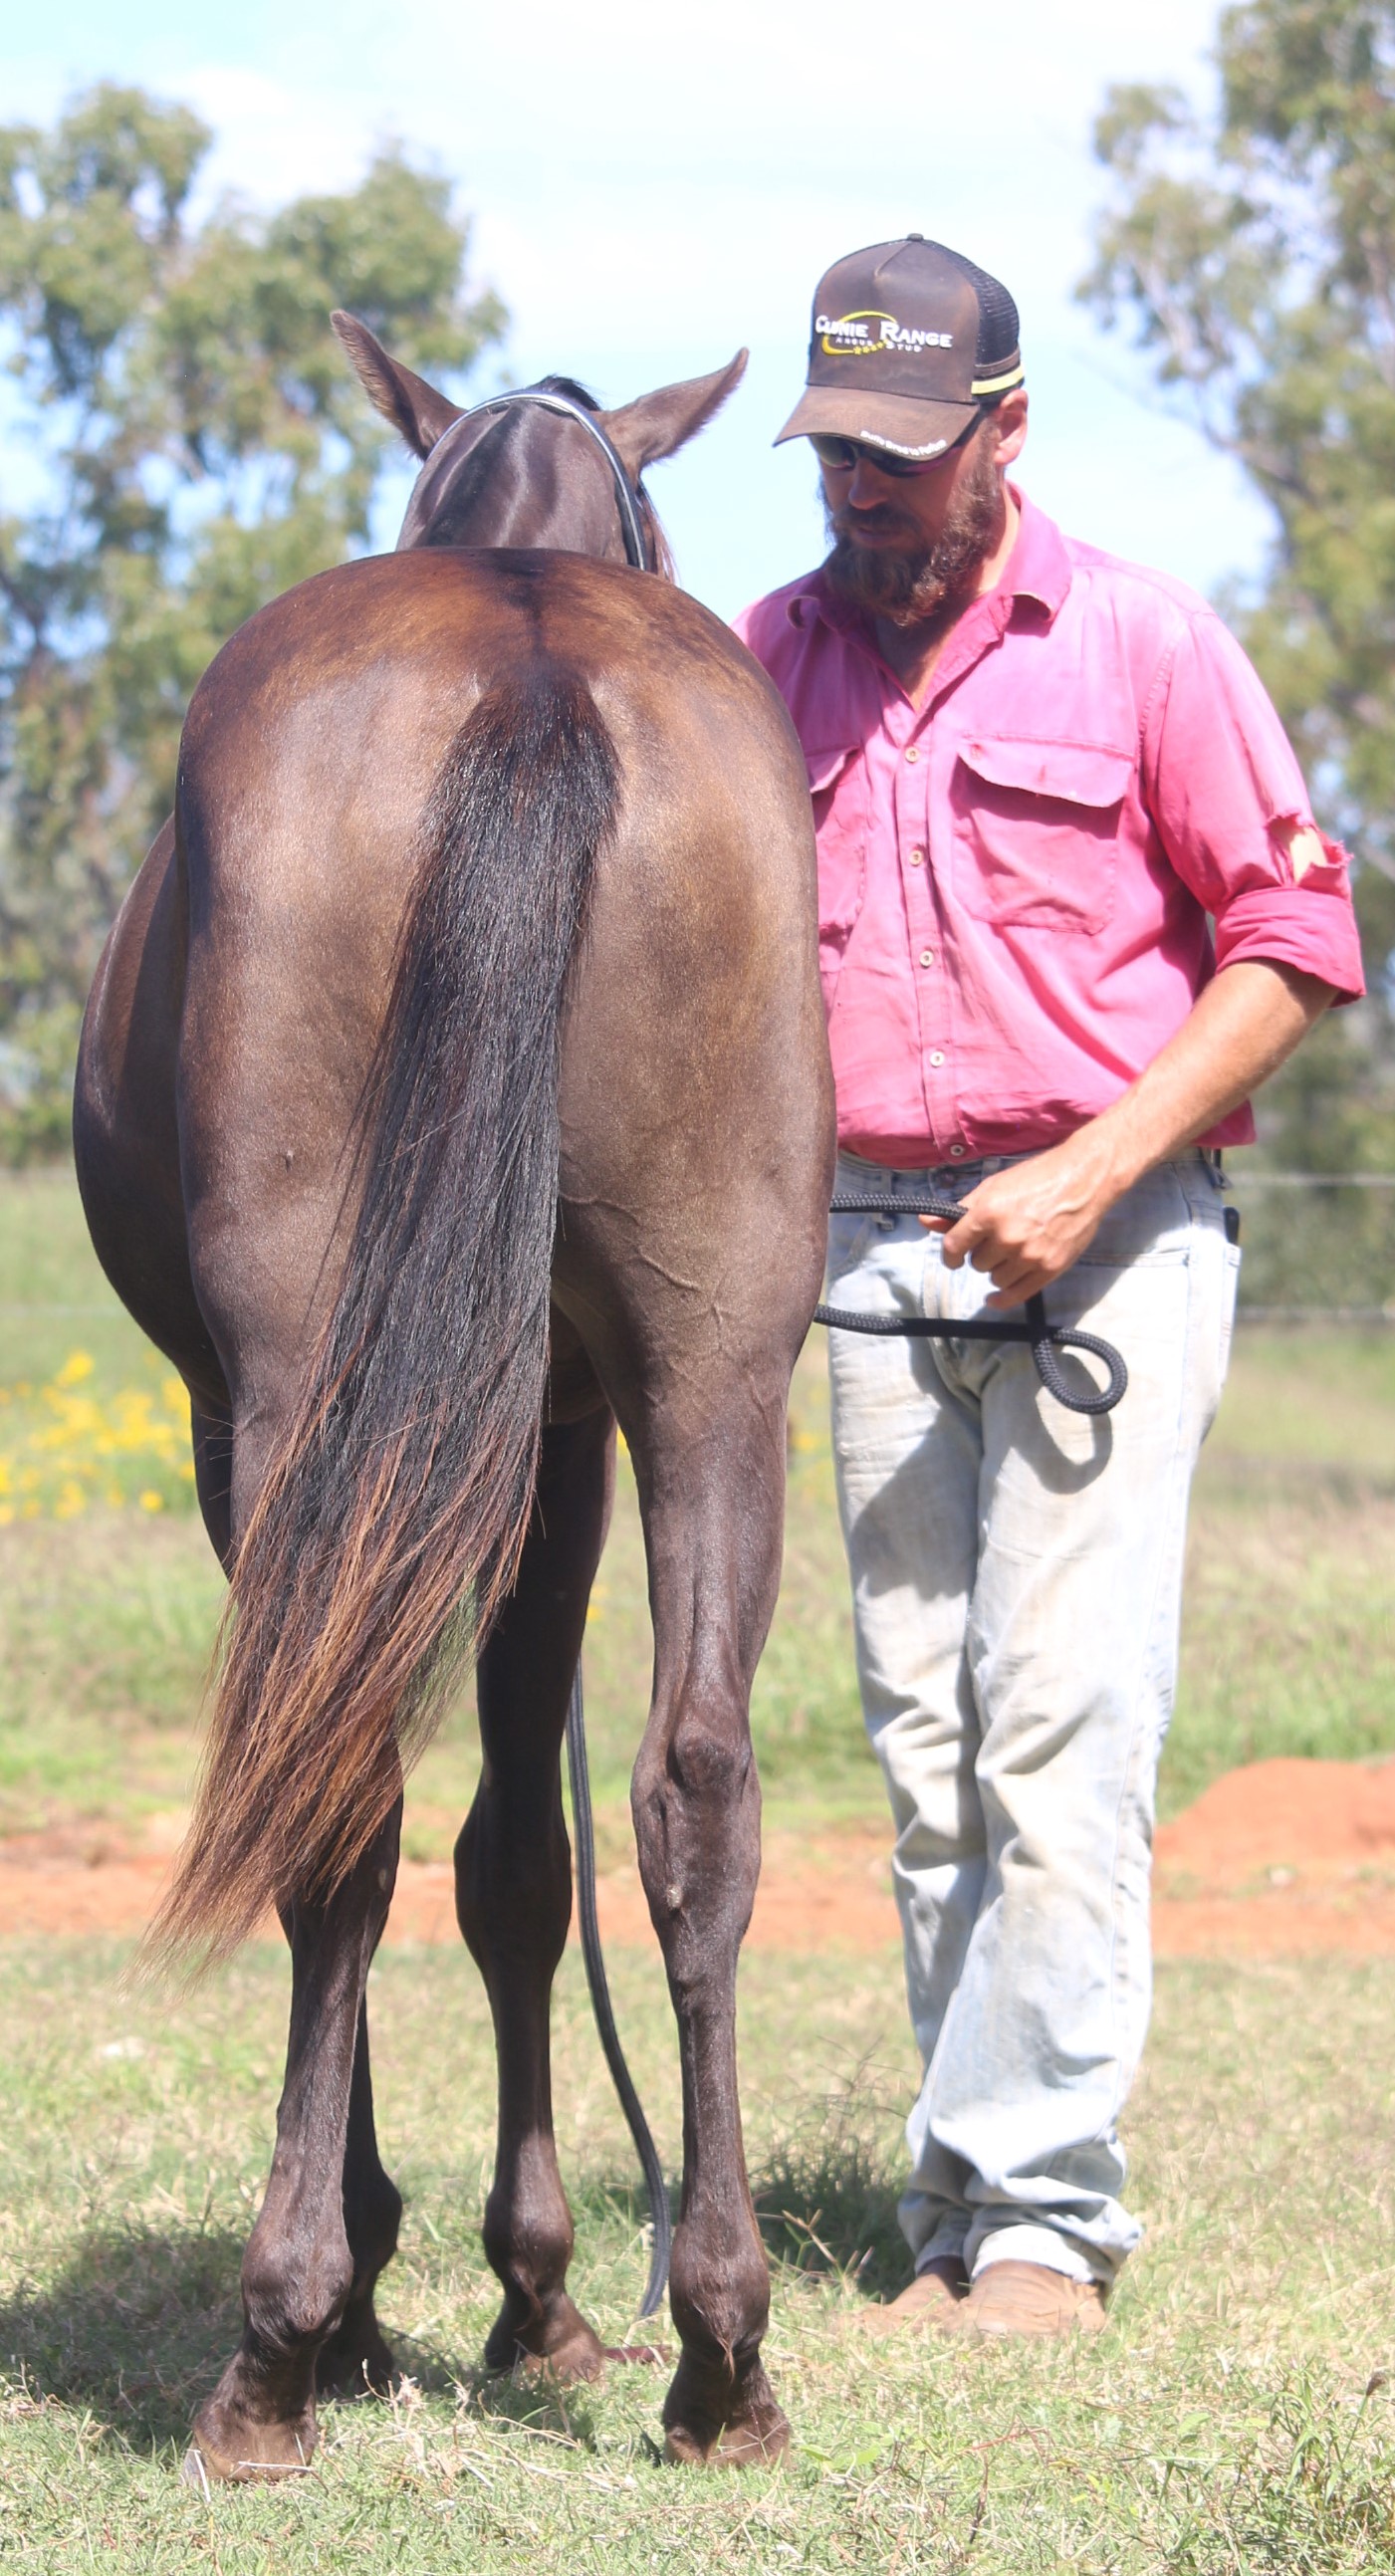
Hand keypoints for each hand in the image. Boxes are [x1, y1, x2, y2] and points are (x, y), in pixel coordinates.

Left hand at [921, 1134, 1121, 1307]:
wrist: (1083, 1180)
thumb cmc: (1037, 1178)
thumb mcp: (994, 1188)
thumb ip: (959, 1210)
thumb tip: (925, 1222)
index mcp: (988, 1213)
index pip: (954, 1246)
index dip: (950, 1254)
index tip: (953, 1257)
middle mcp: (1007, 1237)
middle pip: (977, 1263)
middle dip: (983, 1253)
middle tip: (998, 1239)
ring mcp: (1029, 1256)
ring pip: (995, 1278)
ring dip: (997, 1269)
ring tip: (1012, 1251)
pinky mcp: (1049, 1269)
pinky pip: (1016, 1295)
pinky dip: (1001, 1299)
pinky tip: (993, 1298)